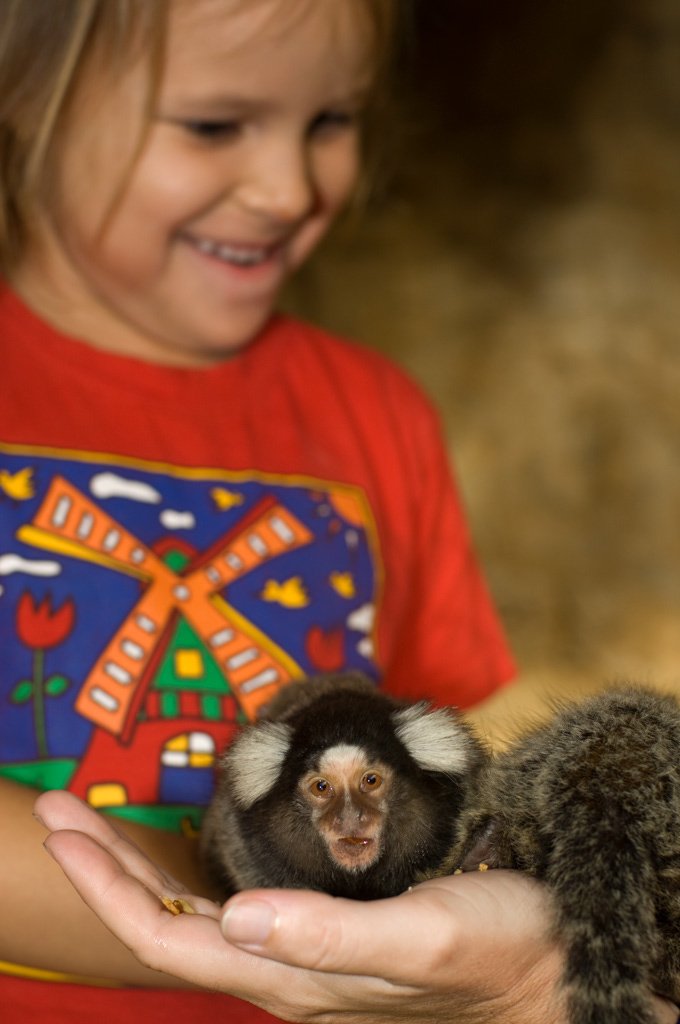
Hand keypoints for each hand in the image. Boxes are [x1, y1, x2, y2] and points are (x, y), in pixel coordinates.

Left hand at [35, 791, 678, 1023]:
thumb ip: (332, 937)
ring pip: (192, 921)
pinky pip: (231, 911)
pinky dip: (189, 879)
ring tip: (96, 824)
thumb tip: (237, 919)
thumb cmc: (498, 948)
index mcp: (293, 976)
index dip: (107, 887)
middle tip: (56, 807)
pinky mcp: (323, 935)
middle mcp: (283, 970)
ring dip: (139, 872)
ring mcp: (300, 956)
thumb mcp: (425, 936)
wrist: (549, 968)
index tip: (62, 828)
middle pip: (166, 929)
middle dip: (105, 870)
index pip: (169, 942)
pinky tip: (186, 857)